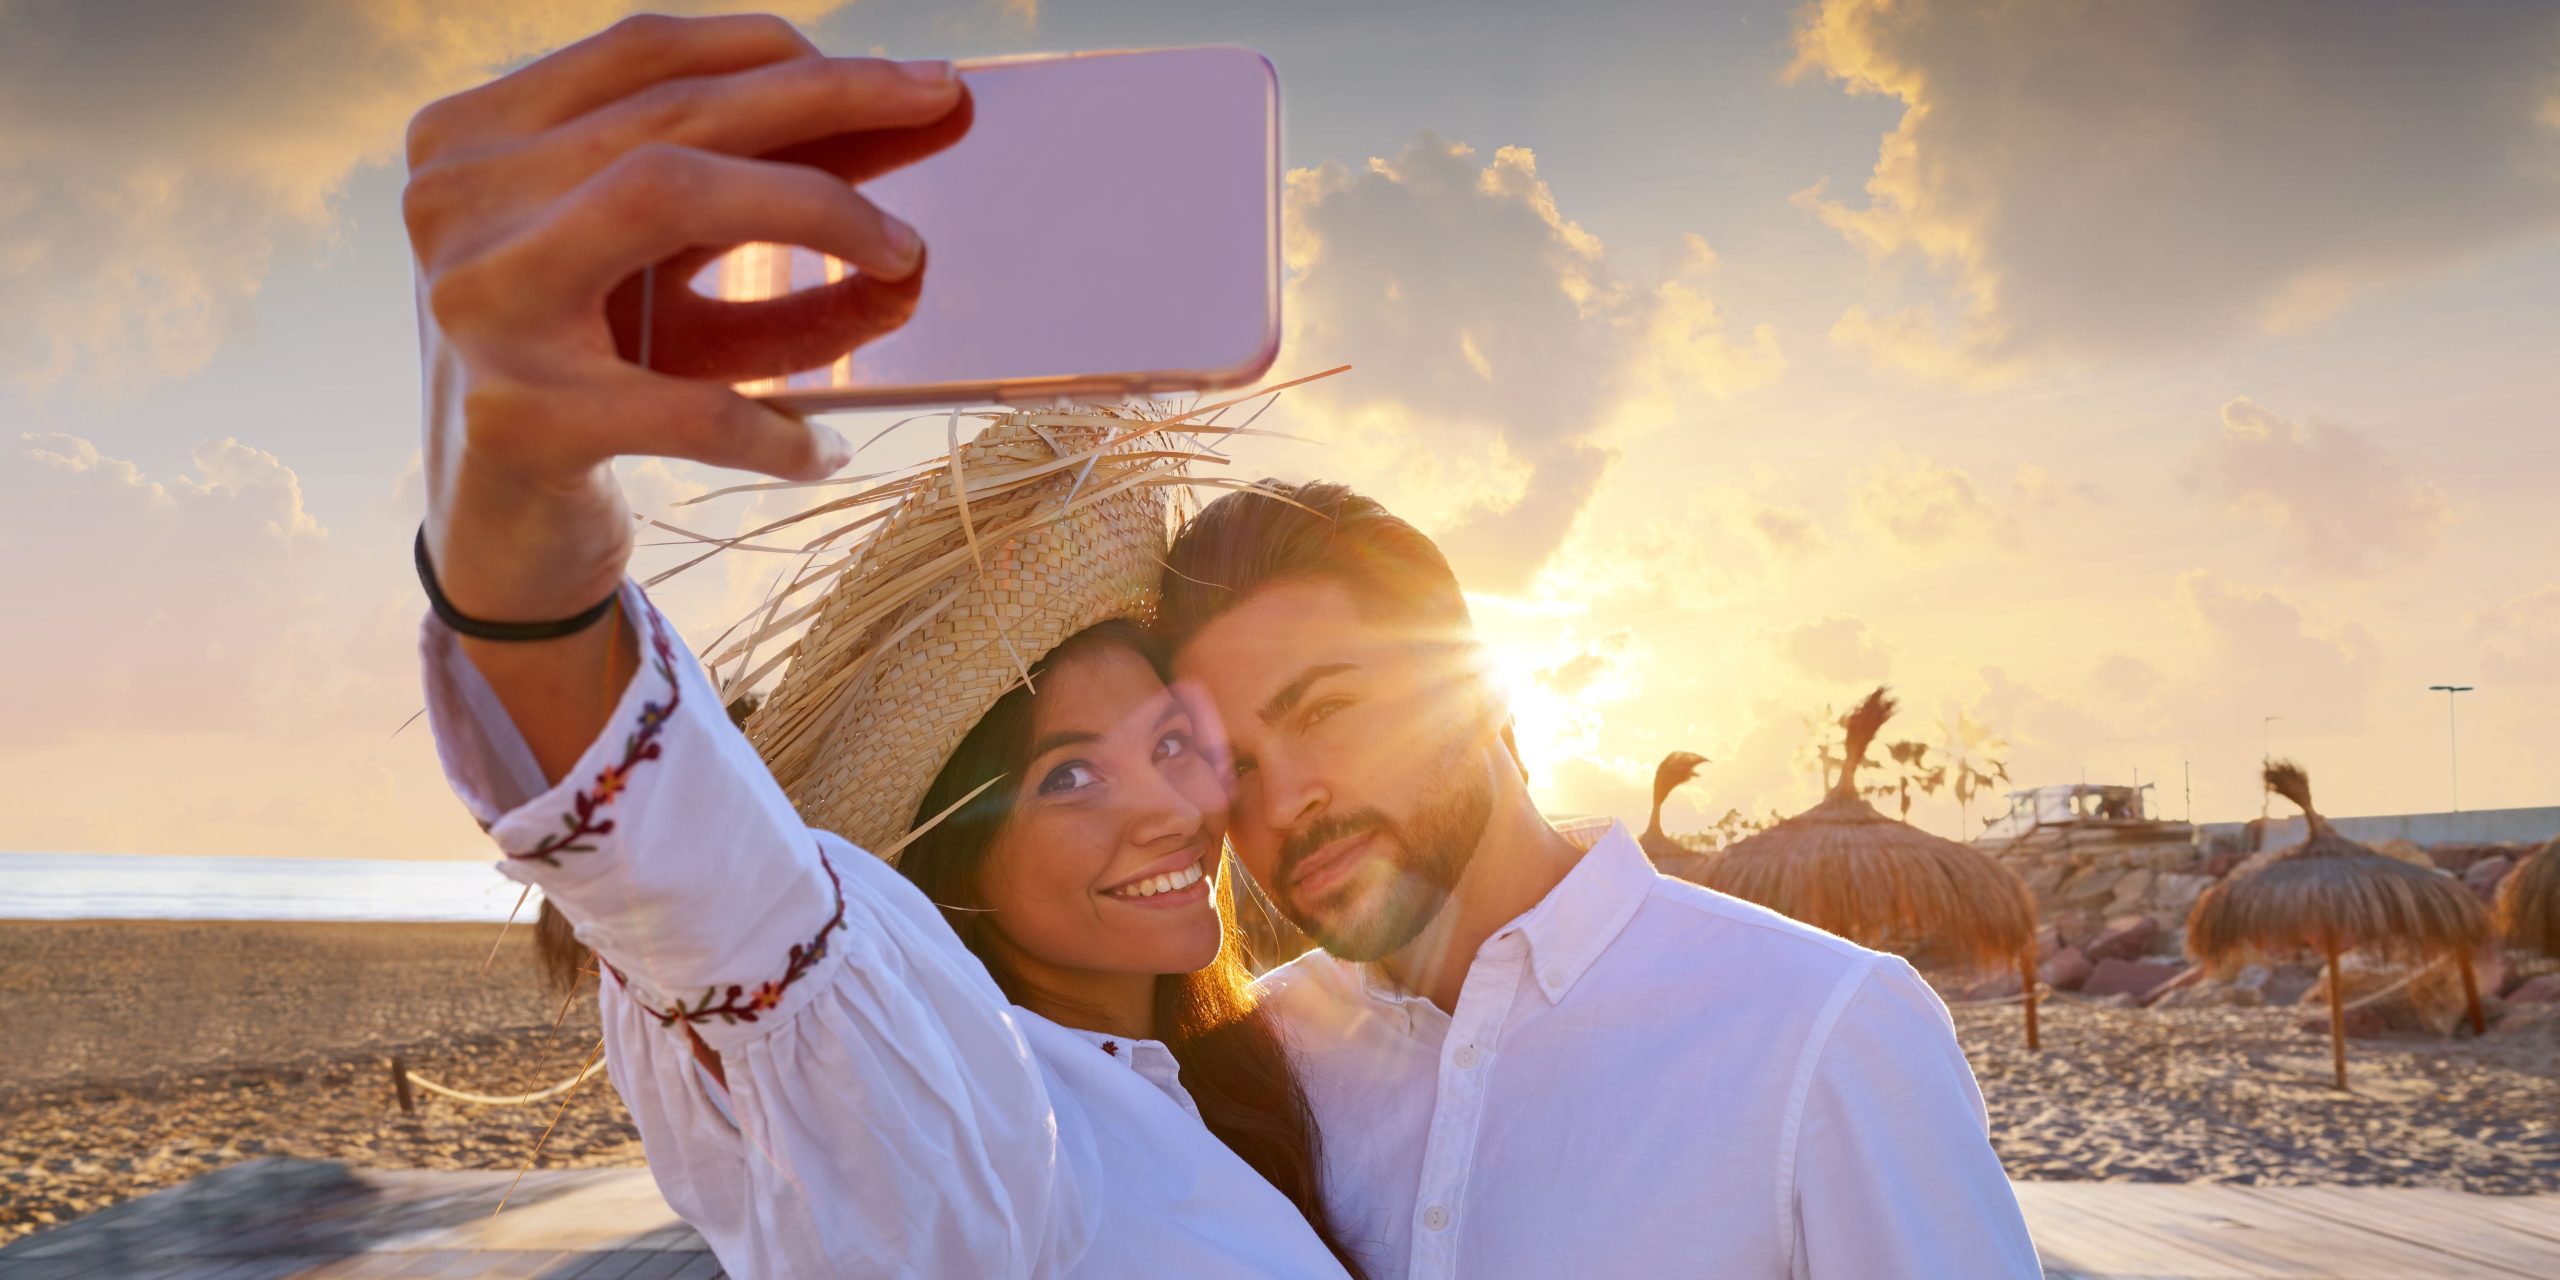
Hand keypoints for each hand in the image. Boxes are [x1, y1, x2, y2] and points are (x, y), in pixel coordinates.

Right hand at [407, 13, 967, 620]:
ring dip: (817, 211)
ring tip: (909, 259)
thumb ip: (762, 194)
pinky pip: (689, 403)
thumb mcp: (669, 277)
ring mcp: (482, 303)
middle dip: (830, 99)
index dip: (781, 52)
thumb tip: (916, 119)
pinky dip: (775, 428)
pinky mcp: (520, 418)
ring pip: (666, 195)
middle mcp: (461, 202)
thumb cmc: (596, 381)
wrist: (499, 538)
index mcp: (482, 141)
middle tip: (944, 102)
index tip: (904, 73)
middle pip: (673, 113)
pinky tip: (822, 448)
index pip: (645, 56)